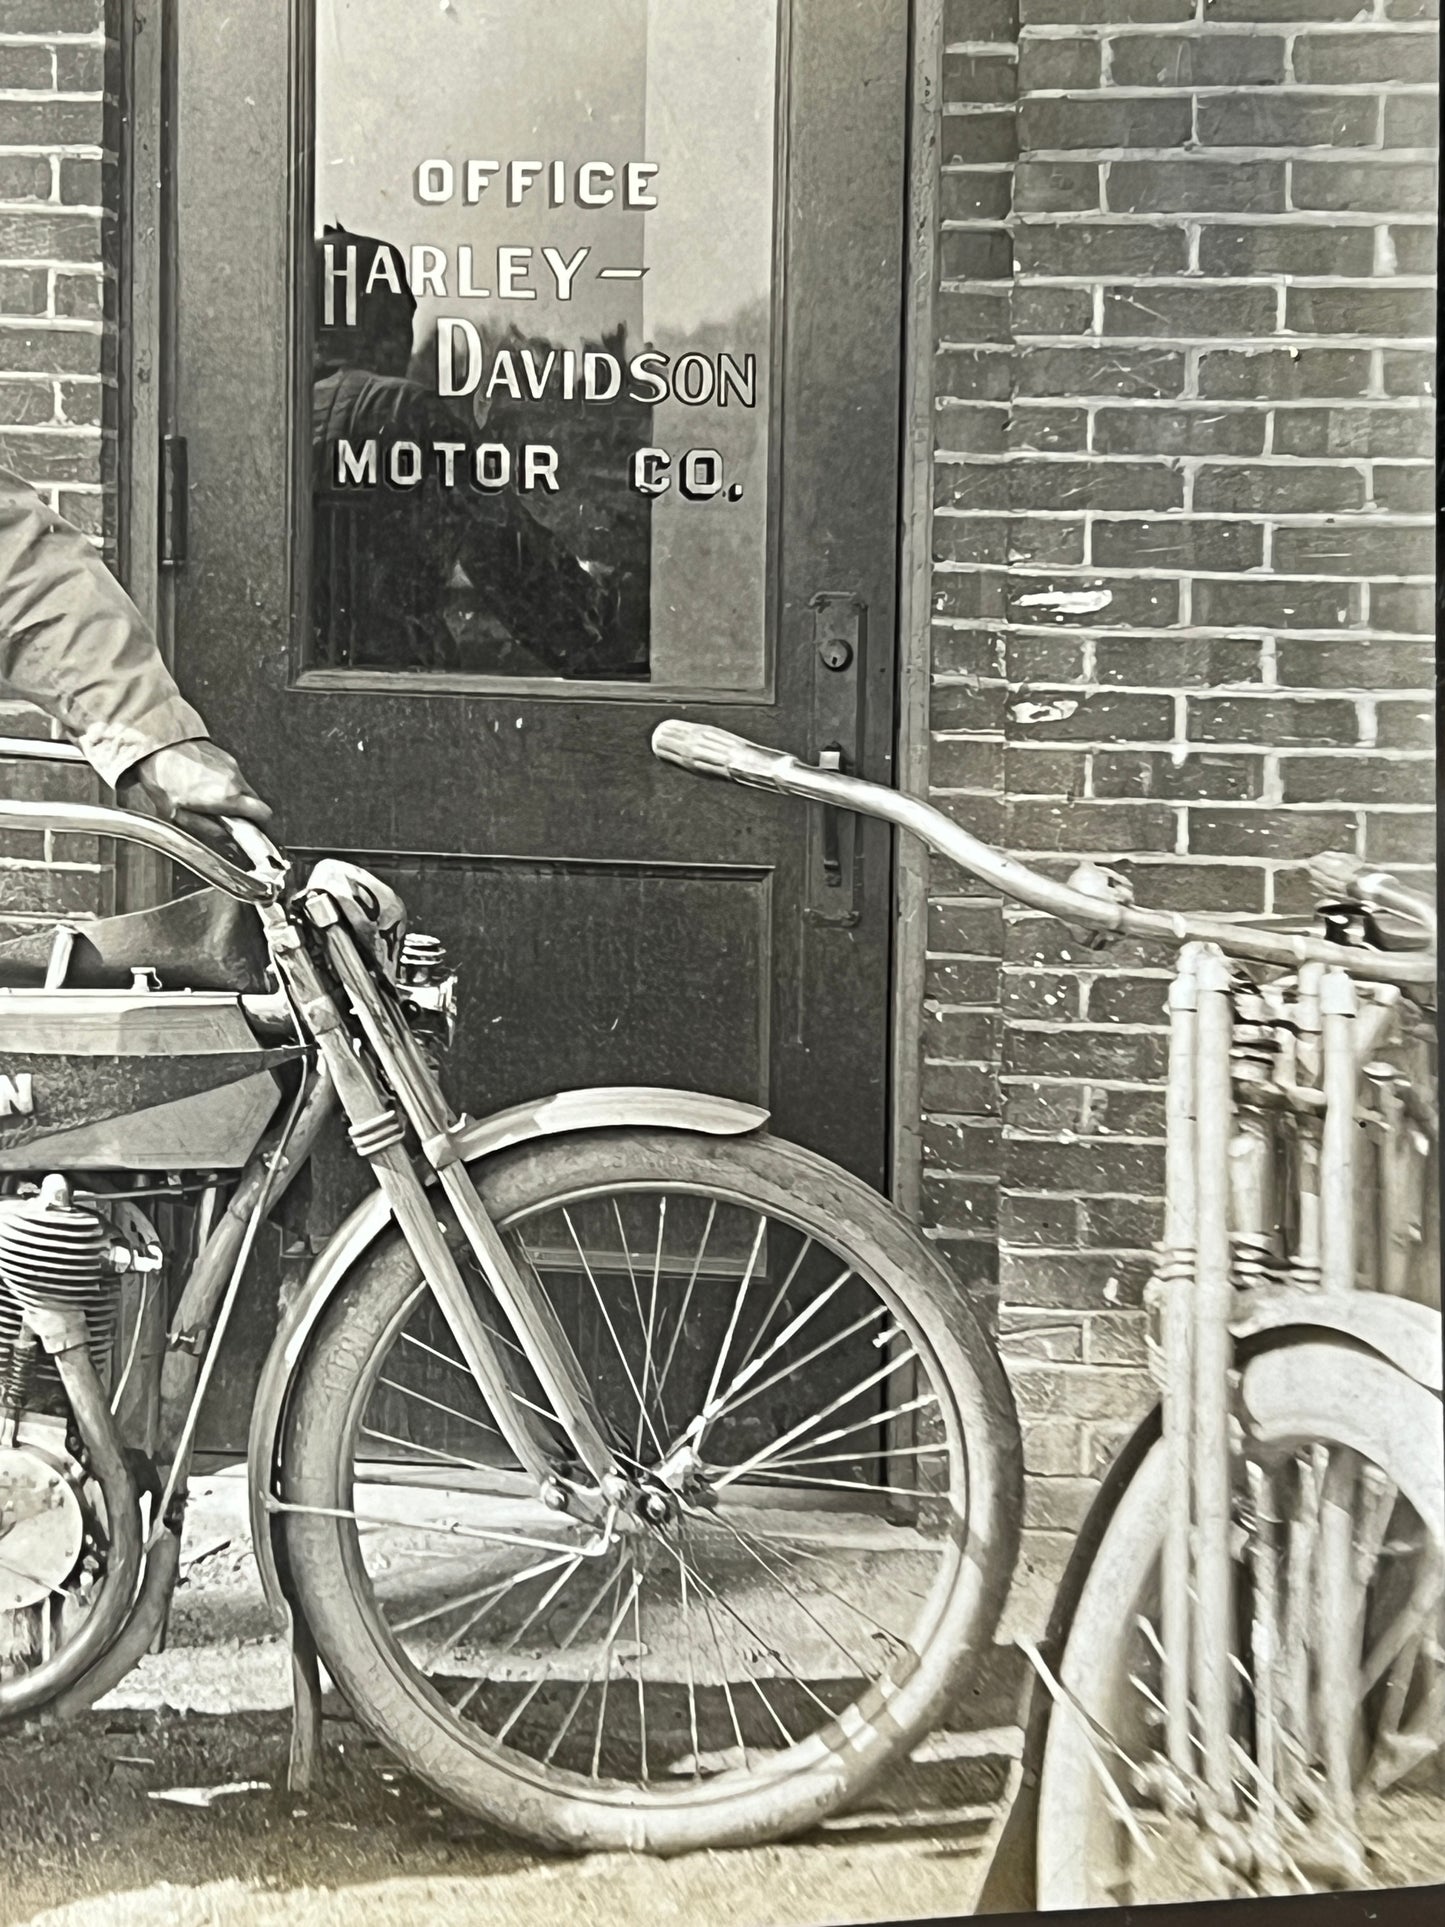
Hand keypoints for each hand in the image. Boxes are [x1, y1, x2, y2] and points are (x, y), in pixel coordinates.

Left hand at [121, 738, 272, 841]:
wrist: (155, 746)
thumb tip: (226, 838)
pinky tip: (202, 781)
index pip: (263, 813)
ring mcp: (231, 765)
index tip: (245, 826)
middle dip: (243, 810)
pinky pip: (232, 774)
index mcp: (228, 797)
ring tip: (206, 795)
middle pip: (254, 801)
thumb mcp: (179, 816)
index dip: (257, 823)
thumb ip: (207, 829)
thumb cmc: (163, 781)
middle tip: (222, 814)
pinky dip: (223, 781)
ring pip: (243, 787)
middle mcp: (235, 780)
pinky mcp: (225, 755)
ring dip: (231, 794)